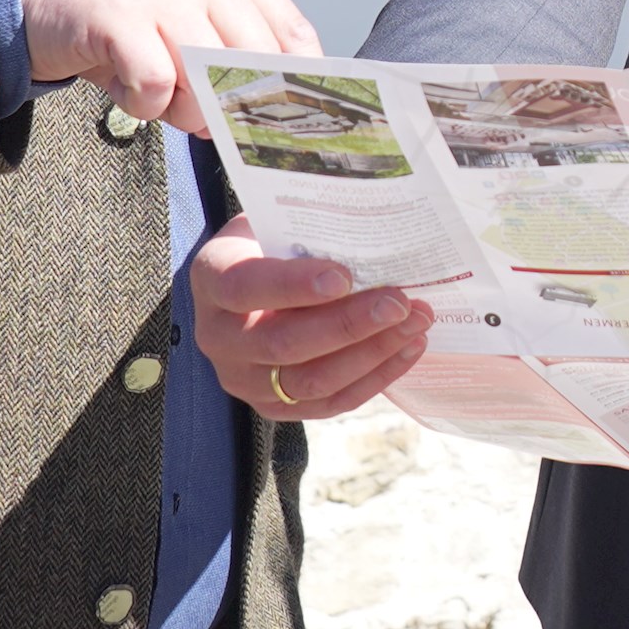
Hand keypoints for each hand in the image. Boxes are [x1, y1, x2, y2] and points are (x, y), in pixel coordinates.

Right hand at [18, 0, 316, 137]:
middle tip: (198, 116)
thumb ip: (232, 55)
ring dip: (184, 110)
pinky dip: (143, 106)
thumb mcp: (187, 21)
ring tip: (154, 94)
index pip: (294, 34)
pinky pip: (156, 86)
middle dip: (233, 109)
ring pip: (208, 79)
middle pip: (256, 63)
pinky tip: (124, 88)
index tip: (288, 125)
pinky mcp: (119, 14)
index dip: (299, 88)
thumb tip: (275, 116)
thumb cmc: (122, 20)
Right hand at [191, 220, 431, 418]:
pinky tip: (408, 348)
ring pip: (310, 381)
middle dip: (348, 324)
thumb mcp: (275, 222)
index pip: (246, 287)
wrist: (252, 281)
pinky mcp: (274, 406)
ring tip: (416, 322)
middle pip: (283, 343)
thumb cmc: (273, 241)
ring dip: (371, 354)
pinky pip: (329, 402)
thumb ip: (307, 227)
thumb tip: (372, 227)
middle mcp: (218, 338)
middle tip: (399, 302)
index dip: (293, 285)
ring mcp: (244, 379)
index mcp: (213, 279)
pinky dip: (375, 378)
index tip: (344, 276)